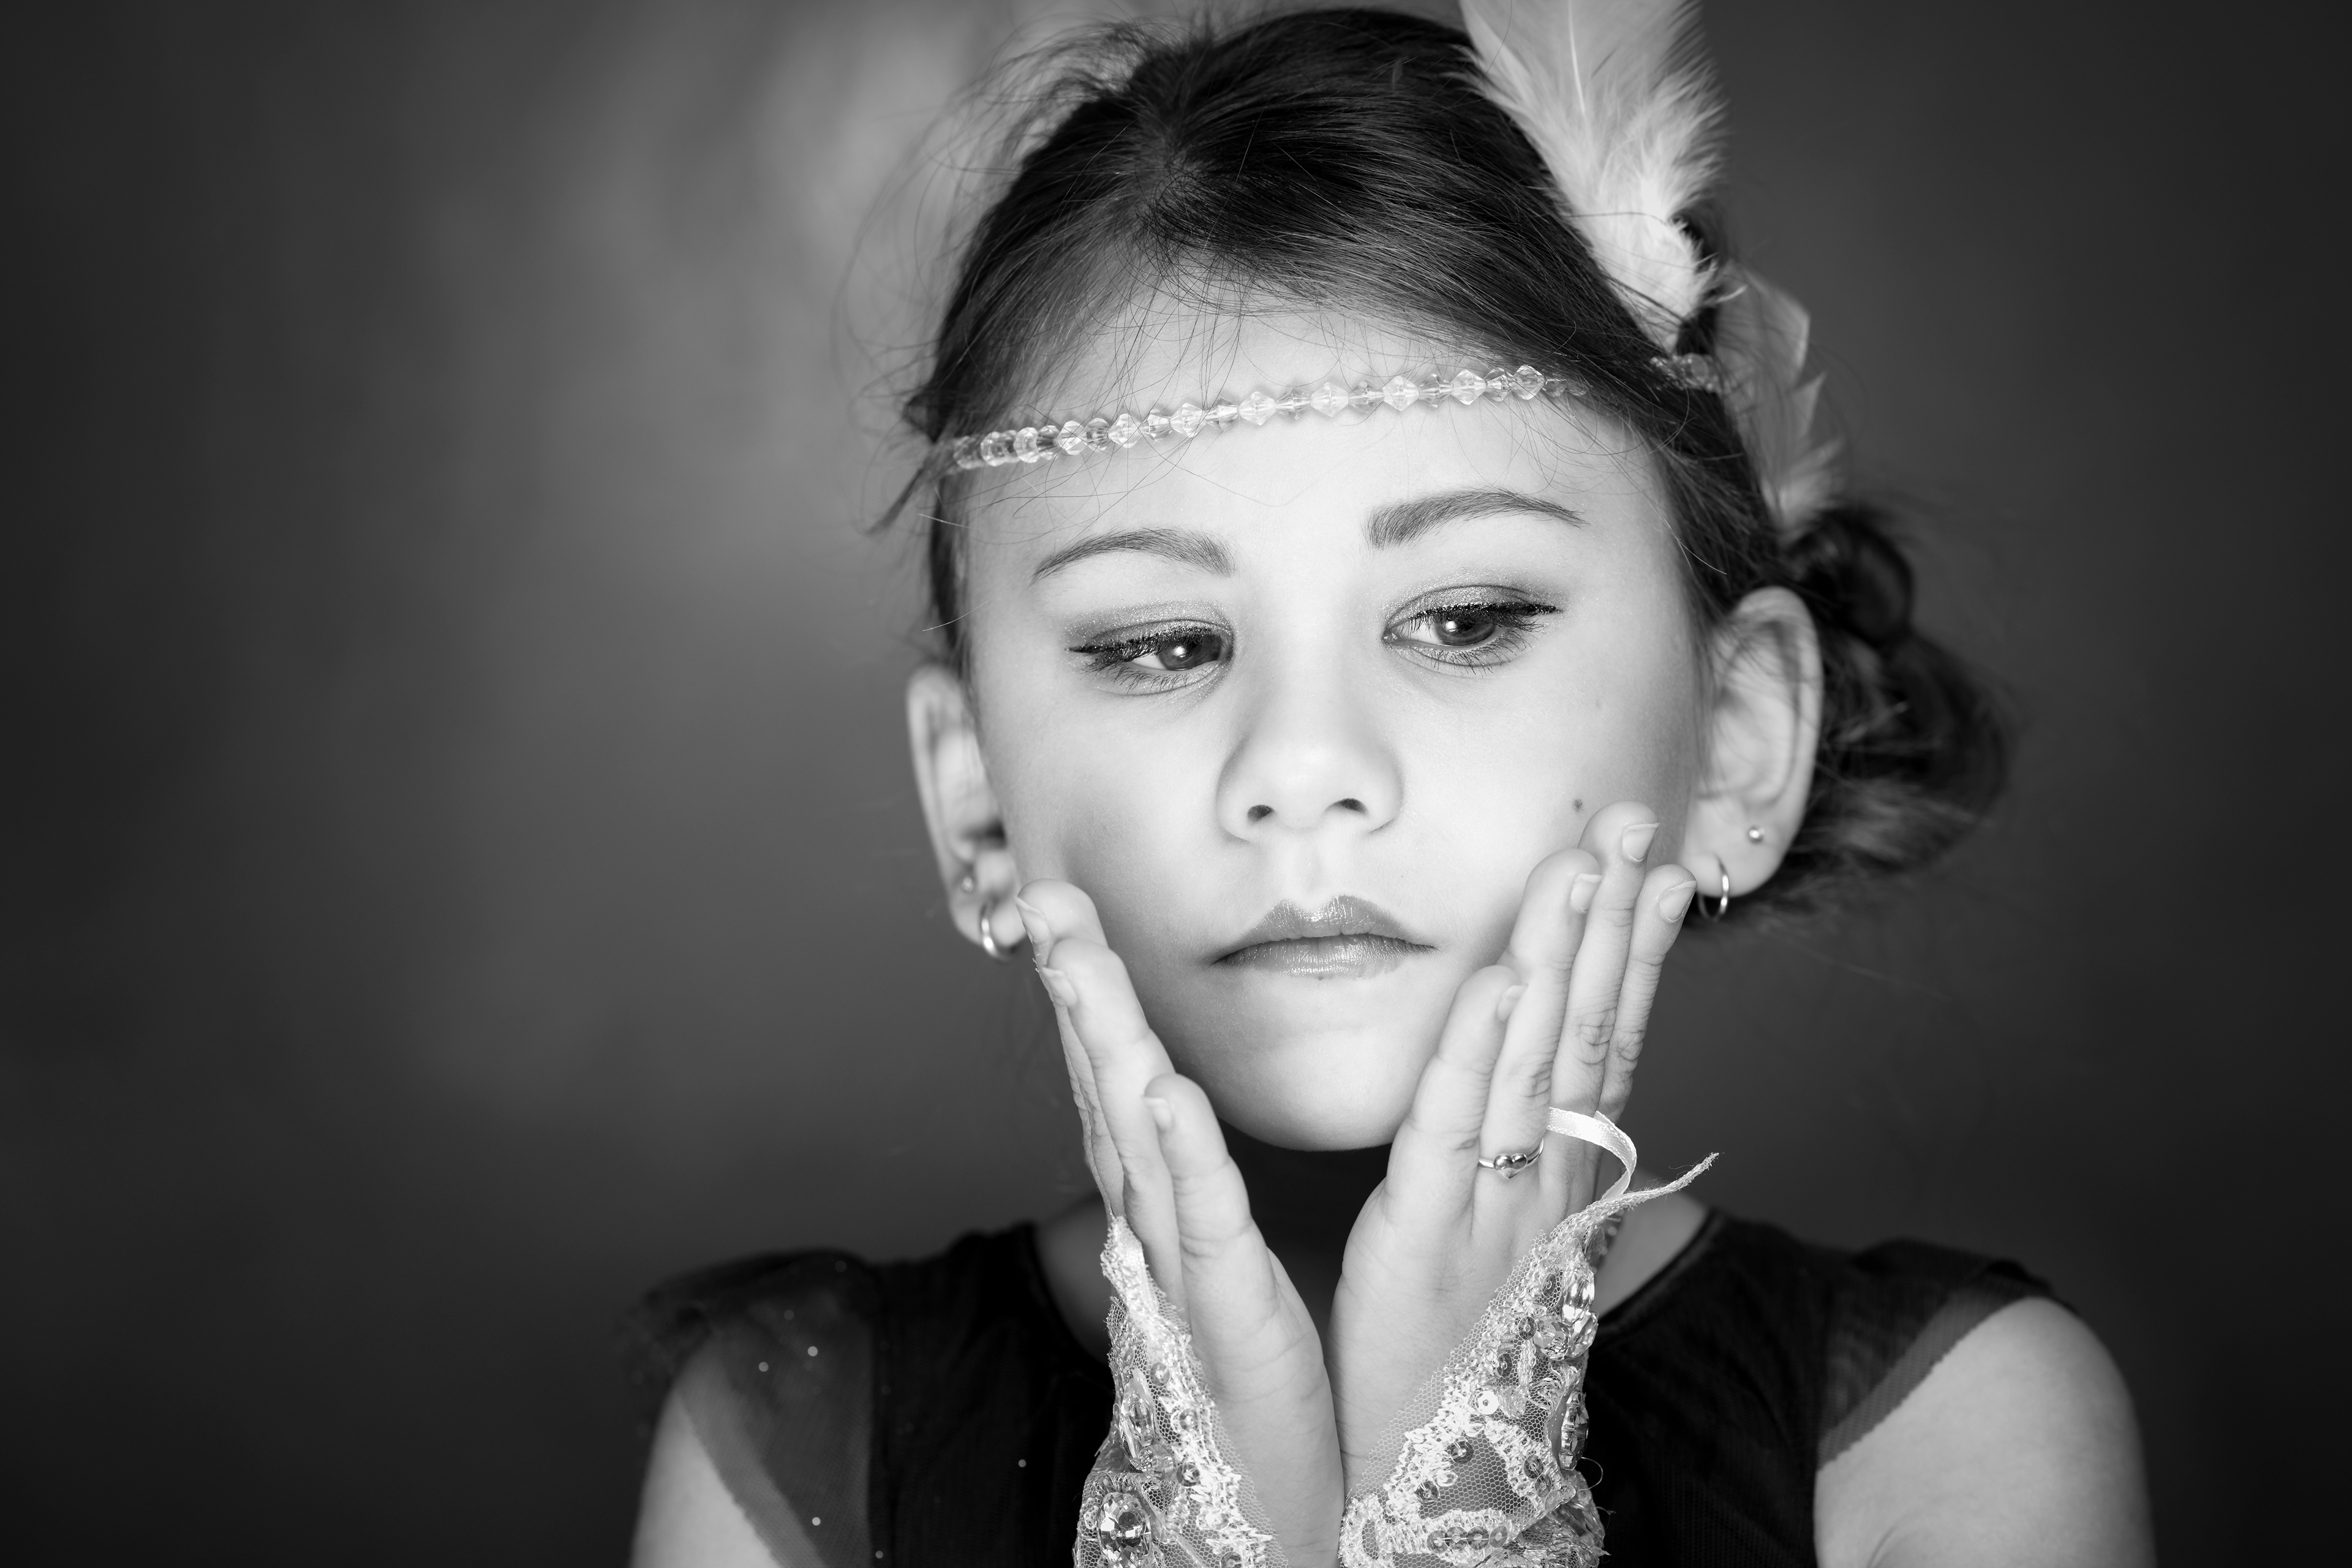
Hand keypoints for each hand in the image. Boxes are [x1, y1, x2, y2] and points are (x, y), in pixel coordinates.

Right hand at [1015, 882, 1344, 1566]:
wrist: (1266, 1508)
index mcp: (1163, 1206)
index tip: (1061, 902)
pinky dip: (1181, 1154)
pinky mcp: (1227, 1310)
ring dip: (1102, 1042)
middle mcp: (1152, 1226)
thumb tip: (1164, 1103)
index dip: (1084, 990)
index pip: (1114, 1079)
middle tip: (1042, 897)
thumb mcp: (1217, 1262)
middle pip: (1101, 1087)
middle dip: (1073, 989)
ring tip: (1077, 958)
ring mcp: (1178, 1266)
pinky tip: (1163, 1090)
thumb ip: (1190, 1182)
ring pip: (1132, 1135)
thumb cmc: (1256, 1379)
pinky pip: (1202, 1221)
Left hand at [1328, 801, 1697, 1481]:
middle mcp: (1542, 1180)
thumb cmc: (1461, 1352)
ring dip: (1563, 951)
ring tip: (1585, 860)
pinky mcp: (1424, 1232)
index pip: (1607, 1043)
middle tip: (1642, 821)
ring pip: (1533, 1060)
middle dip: (1614, 918)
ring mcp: (1492, 1203)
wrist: (1442, 1478)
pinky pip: (1454, 1127)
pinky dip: (1480, 1047)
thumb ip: (1524, 1162)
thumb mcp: (1507, 1242)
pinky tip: (1505, 974)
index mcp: (1556, 1179)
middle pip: (1586, 1029)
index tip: (1664, 868)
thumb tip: (1549, 1095)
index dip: (1637, 952)